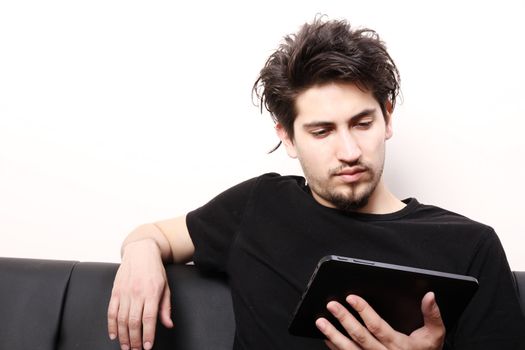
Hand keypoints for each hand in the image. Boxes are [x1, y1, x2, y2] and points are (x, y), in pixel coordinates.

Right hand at [107, 239, 173, 349]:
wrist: (140, 252)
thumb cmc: (154, 269)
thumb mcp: (166, 287)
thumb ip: (165, 307)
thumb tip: (168, 324)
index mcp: (152, 292)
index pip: (149, 318)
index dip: (148, 335)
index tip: (147, 346)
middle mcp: (137, 293)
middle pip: (134, 322)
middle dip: (135, 339)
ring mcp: (124, 292)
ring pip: (122, 319)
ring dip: (123, 336)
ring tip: (126, 346)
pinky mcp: (115, 291)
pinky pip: (111, 311)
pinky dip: (112, 325)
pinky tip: (114, 334)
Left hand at [315, 292, 444, 349]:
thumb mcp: (434, 335)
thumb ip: (432, 315)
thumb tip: (430, 295)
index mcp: (399, 346)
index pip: (377, 326)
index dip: (363, 311)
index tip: (351, 298)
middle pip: (360, 336)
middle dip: (344, 319)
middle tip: (331, 305)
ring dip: (333, 334)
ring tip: (320, 321)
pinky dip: (335, 348)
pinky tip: (327, 337)